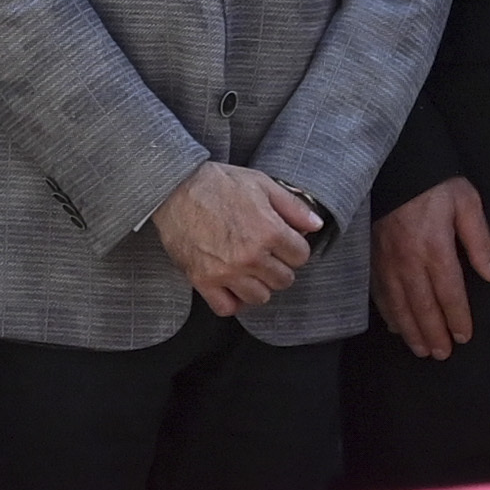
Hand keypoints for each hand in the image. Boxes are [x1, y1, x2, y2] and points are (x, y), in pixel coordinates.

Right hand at [153, 161, 326, 322]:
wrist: (174, 187)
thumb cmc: (217, 183)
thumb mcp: (262, 184)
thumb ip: (293, 206)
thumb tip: (316, 225)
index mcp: (269, 231)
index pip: (301, 257)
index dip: (294, 248)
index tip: (284, 242)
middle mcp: (251, 256)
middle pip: (283, 280)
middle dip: (279, 267)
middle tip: (266, 254)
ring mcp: (226, 272)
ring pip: (260, 297)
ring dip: (259, 285)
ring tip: (250, 269)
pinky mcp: (203, 280)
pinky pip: (227, 307)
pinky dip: (233, 301)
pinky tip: (233, 286)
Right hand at [368, 179, 489, 360]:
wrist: (394, 164)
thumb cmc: (432, 183)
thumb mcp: (466, 202)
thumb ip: (480, 240)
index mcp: (435, 247)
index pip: (449, 293)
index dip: (457, 318)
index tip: (464, 336)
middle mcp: (408, 260)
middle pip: (422, 306)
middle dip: (434, 333)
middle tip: (443, 354)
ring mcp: (386, 261)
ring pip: (399, 305)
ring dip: (411, 331)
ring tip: (422, 349)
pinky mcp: (372, 258)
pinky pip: (380, 293)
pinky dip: (389, 314)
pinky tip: (396, 327)